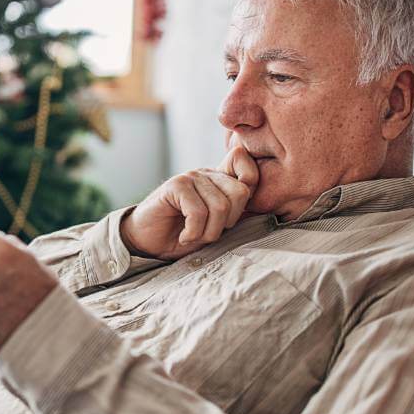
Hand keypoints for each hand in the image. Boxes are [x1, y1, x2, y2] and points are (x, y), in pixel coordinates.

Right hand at [120, 146, 258, 259]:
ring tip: (194, 236)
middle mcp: (208, 174)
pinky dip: (193, 232)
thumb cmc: (183, 235)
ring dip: (208, 232)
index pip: (250, 170)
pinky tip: (184, 235)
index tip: (231, 218)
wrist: (148, 243)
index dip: (249, 193)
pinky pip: (198, 212)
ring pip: (220, 206)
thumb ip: (237, 213)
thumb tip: (265, 209)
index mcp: (221, 180)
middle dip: (227, 223)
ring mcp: (191, 177)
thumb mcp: (217, 226)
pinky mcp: (175, 186)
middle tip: (209, 232)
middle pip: (240, 192)